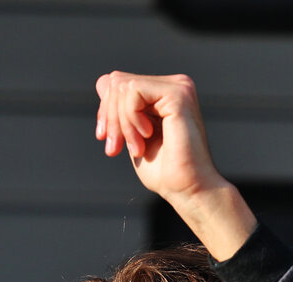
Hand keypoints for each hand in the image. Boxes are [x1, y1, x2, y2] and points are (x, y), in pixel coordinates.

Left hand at [94, 71, 256, 259]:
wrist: (187, 190)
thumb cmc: (165, 172)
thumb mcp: (132, 134)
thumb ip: (120, 108)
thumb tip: (104, 81)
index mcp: (164, 94)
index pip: (117, 83)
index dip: (105, 111)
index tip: (108, 141)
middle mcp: (174, 85)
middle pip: (116, 81)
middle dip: (110, 118)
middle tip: (117, 147)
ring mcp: (178, 87)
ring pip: (122, 86)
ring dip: (121, 123)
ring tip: (137, 147)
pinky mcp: (178, 94)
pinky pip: (133, 91)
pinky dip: (130, 119)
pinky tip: (146, 137)